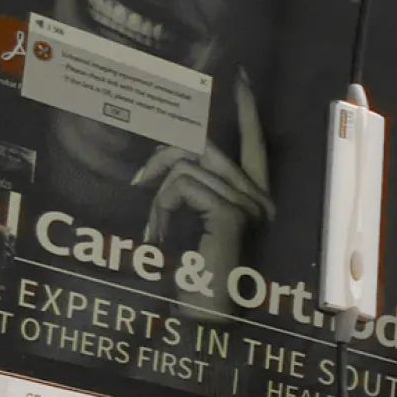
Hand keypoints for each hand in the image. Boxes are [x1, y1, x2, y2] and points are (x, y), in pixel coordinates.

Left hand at [137, 78, 273, 291]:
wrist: (204, 316)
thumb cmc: (192, 280)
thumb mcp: (188, 224)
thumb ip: (188, 192)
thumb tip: (173, 155)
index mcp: (255, 200)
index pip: (253, 146)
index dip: (247, 110)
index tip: (240, 80)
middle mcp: (260, 199)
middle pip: (206, 143)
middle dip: (163, 156)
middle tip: (137, 183)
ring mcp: (249, 204)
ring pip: (187, 162)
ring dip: (157, 195)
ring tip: (153, 231)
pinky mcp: (230, 213)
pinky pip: (181, 184)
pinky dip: (160, 207)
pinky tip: (159, 237)